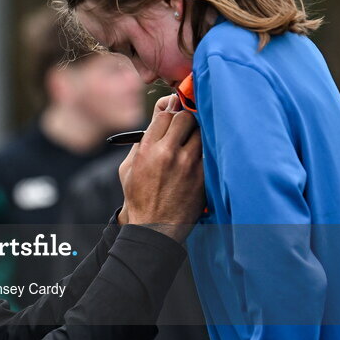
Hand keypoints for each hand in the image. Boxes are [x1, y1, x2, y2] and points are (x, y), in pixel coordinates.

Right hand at [119, 96, 204, 241]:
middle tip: (187, 126)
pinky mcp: (203, 177)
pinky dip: (206, 151)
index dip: (170, 112)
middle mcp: (168, 153)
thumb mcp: (128, 168)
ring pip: (201, 132)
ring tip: (194, 142)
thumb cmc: (139, 197)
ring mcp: (188, 165)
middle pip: (185, 117)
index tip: (175, 115)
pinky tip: (202, 156)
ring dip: (198, 134)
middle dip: (186, 119)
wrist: (154, 227)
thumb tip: (156, 123)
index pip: (165, 114)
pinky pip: (210, 151)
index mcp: (147, 149)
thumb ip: (141, 143)